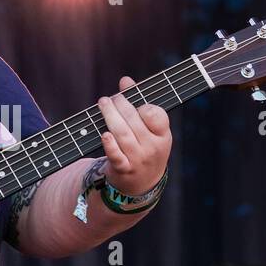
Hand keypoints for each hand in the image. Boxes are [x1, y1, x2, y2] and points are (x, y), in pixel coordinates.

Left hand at [97, 75, 171, 194]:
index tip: (135, 102)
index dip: (143, 106)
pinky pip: (116, 156)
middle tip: (110, 98)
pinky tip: (104, 134)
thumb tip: (125, 80)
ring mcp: (138, 160)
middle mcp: (152, 148)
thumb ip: (138, 104)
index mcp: (162, 136)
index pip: (156, 115)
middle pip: (133, 121)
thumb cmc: (144, 148)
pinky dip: (109, 145)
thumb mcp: (149, 130)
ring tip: (103, 103)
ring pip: (122, 134)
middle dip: (121, 105)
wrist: (141, 184)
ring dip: (110, 116)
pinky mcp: (123, 170)